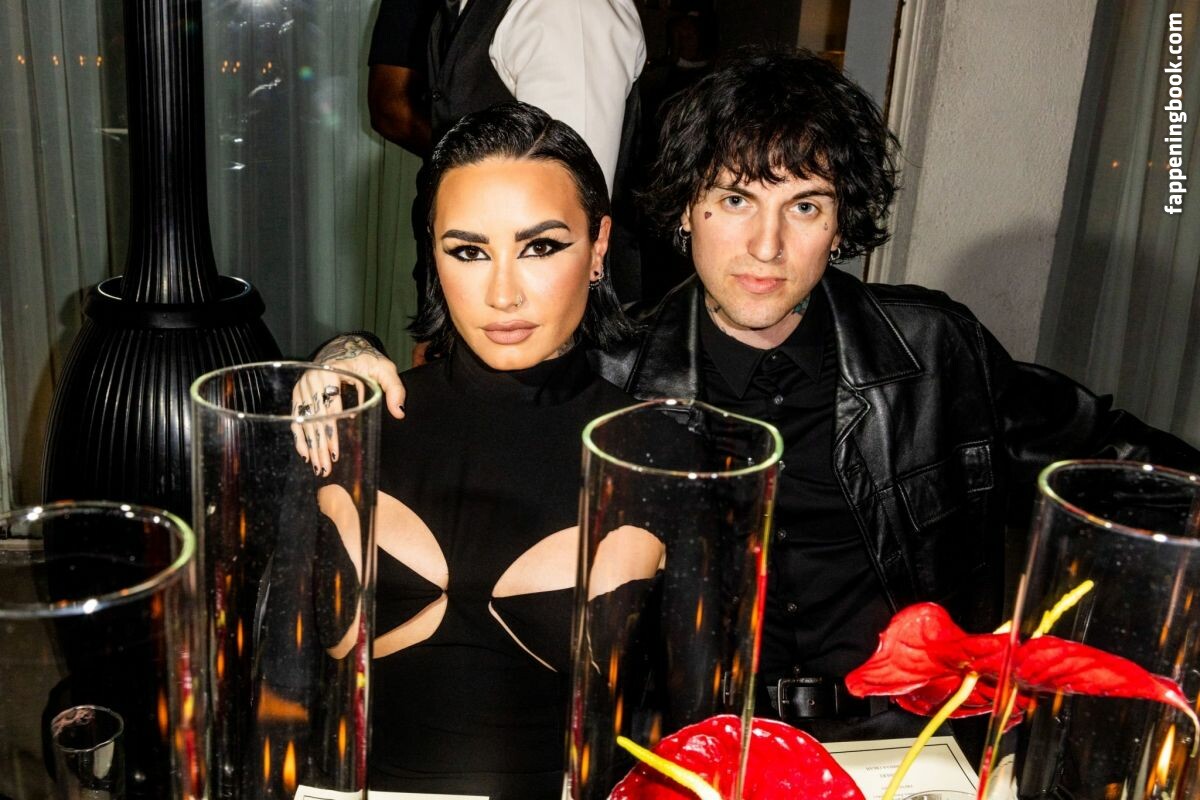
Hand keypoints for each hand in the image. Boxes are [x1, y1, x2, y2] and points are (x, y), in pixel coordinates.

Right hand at [291, 335, 405, 474]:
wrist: (345, 347)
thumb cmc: (367, 360)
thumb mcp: (385, 369)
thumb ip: (394, 388)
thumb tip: (399, 412)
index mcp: (332, 371)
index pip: (330, 405)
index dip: (331, 430)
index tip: (335, 452)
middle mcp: (313, 377)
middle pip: (315, 416)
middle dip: (319, 445)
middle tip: (325, 468)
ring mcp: (303, 385)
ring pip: (304, 419)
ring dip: (309, 445)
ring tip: (317, 466)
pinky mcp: (299, 392)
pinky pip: (296, 415)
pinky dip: (299, 435)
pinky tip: (304, 453)